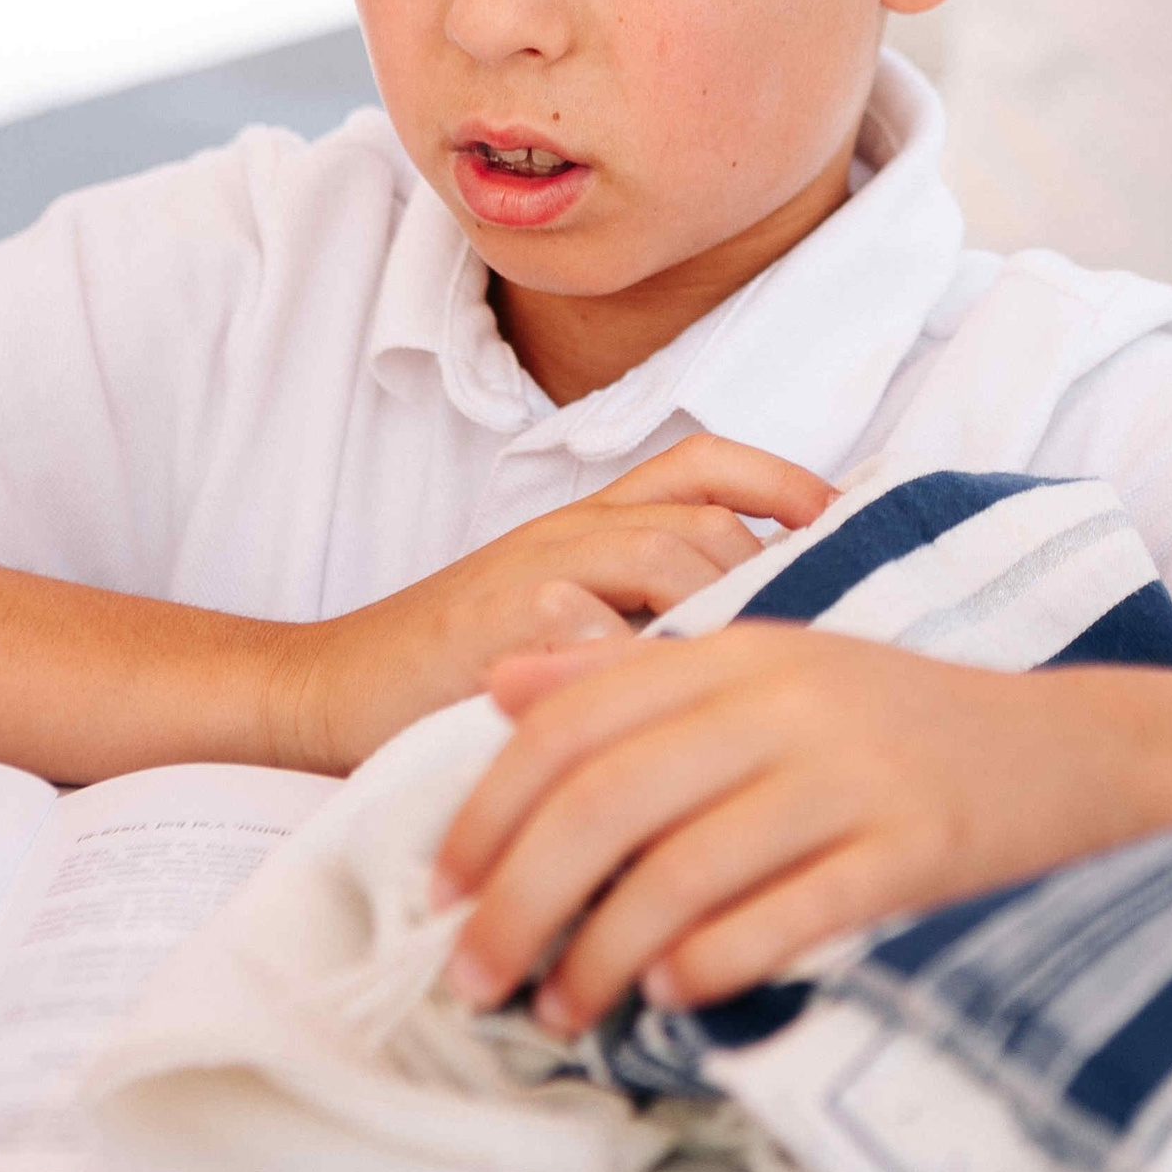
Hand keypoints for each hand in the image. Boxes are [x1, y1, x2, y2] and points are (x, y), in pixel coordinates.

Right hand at [263, 437, 834, 774]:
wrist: (326, 689)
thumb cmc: (448, 668)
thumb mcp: (555, 617)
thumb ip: (636, 609)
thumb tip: (751, 637)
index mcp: (586, 518)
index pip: (701, 463)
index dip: (781, 478)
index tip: (845, 517)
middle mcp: (569, 531)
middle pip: (707, 516)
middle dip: (776, 563)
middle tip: (820, 629)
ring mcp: (536, 576)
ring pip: (671, 553)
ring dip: (729, 604)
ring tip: (759, 673)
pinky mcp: (505, 632)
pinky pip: (606, 628)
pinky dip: (659, 660)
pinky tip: (693, 708)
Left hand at [433, 628, 1171, 1032]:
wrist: (1077, 756)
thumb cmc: (902, 723)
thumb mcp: (770, 672)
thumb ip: (634, 674)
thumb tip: (505, 683)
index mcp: (740, 650)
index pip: (574, 721)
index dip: (488, 807)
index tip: (438, 888)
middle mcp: (787, 701)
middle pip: (606, 801)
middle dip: (517, 900)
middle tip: (469, 980)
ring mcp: (852, 775)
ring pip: (681, 869)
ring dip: (600, 956)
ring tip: (561, 1015)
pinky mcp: (912, 851)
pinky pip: (786, 912)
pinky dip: (714, 959)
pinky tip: (670, 997)